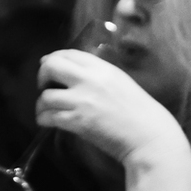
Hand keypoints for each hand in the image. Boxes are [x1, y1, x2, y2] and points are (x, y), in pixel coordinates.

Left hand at [35, 49, 186, 168]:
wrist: (150, 136)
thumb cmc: (140, 113)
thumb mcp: (121, 83)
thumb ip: (99, 76)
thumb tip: (75, 74)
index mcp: (103, 68)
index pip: (69, 53)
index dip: (53, 59)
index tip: (49, 67)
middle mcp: (90, 80)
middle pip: (51, 66)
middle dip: (42, 76)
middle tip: (44, 87)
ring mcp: (83, 101)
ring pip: (46, 96)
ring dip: (41, 104)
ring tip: (45, 111)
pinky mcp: (78, 122)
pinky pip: (49, 117)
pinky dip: (43, 119)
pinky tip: (47, 122)